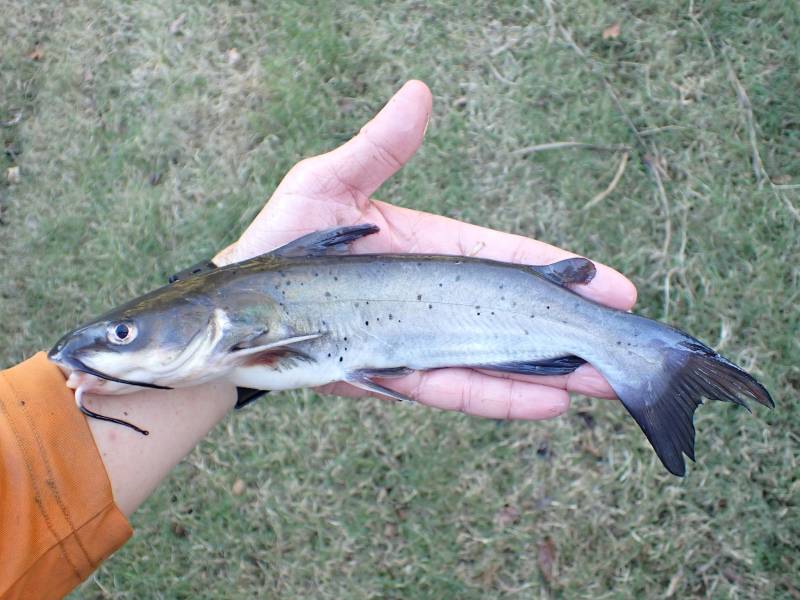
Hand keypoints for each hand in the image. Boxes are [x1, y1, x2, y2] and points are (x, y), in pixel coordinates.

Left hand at [214, 80, 636, 420]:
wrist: (234, 311)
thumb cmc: (278, 242)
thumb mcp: (327, 181)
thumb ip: (378, 148)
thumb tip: (420, 92)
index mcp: (426, 253)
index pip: (500, 259)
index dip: (552, 270)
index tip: (604, 280)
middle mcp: (428, 302)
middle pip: (509, 316)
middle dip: (567, 328)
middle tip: (624, 338)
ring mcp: (414, 343)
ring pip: (492, 360)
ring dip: (549, 372)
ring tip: (603, 381)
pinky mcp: (393, 379)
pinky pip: (452, 389)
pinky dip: (499, 396)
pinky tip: (549, 402)